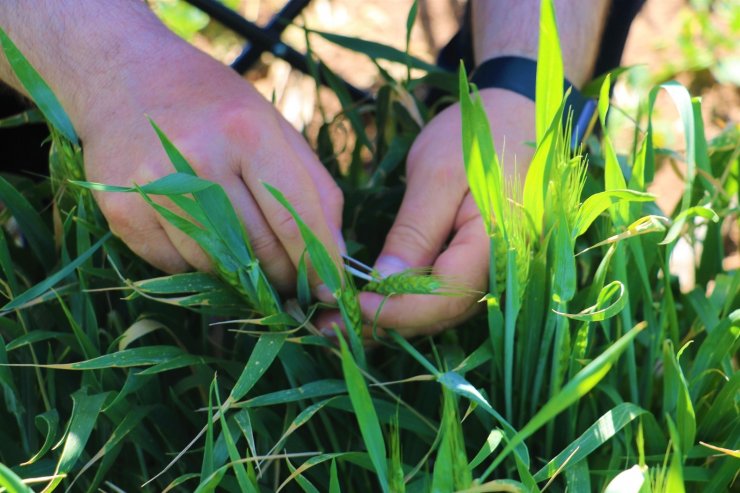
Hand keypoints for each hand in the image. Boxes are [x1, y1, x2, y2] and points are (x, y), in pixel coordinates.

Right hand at [77, 34, 343, 292]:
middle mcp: (198, 158)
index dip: (318, 264)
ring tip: (254, 265)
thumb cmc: (214, 104)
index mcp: (246, 131)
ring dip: (244, 279)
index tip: (331, 290)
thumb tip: (333, 252)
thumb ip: (314, 187)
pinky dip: (200, 268)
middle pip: (258, 249)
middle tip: (295, 283)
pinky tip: (206, 244)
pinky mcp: (123, 212)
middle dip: (286, 277)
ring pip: (218, 266)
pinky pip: (176, 266)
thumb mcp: (275, 127)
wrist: (123, 74)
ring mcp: (154, 187)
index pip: (294, 218)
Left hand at [317, 89, 535, 337]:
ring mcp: (492, 272)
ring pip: (438, 311)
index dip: (396, 310)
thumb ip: (414, 232)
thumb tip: (384, 283)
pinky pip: (442, 296)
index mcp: (495, 246)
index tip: (351, 305)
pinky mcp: (476, 266)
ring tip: (339, 319)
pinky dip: (405, 304)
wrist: (515, 119)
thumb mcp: (437, 175)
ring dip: (390, 319)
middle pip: (439, 314)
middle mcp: (500, 270)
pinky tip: (372, 303)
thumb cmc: (476, 136)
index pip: (444, 298)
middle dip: (384, 323)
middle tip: (327, 324)